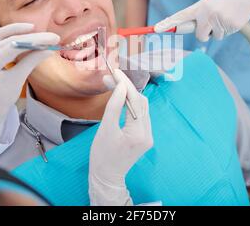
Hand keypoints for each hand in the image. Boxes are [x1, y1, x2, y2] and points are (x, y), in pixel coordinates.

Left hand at [0, 23, 59, 140]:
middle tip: (51, 36)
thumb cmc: (2, 98)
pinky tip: (26, 32)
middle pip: (8, 40)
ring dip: (21, 31)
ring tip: (38, 30)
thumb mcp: (18, 80)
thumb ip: (31, 61)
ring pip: (2, 35)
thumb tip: (49, 48)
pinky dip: (13, 34)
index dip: (33, 40)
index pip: (12, 47)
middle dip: (31, 37)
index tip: (52, 38)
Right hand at [89, 69, 152, 205]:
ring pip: (142, 107)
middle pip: (141, 102)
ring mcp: (148, 136)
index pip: (135, 101)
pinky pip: (140, 115)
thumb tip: (121, 86)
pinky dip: (131, 104)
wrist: (106, 177)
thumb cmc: (102, 156)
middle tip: (111, 77)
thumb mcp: (105, 129)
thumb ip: (114, 106)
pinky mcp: (144, 137)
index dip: (125, 84)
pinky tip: (121, 98)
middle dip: (127, 88)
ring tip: (114, 84)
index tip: (115, 72)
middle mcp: (148, 134)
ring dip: (129, 94)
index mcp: (138, 133)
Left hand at [155, 0, 249, 40]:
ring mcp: (219, 19)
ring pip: (213, 36)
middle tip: (214, 21)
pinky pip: (224, 35)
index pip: (180, 17)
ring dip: (219, 30)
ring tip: (226, 16)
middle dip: (205, 33)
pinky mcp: (231, 25)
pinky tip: (233, 18)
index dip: (167, 24)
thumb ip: (198, 13)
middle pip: (199, 35)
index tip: (155, 29)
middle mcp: (207, 12)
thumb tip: (182, 27)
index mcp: (200, 6)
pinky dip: (228, 30)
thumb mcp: (210, 1)